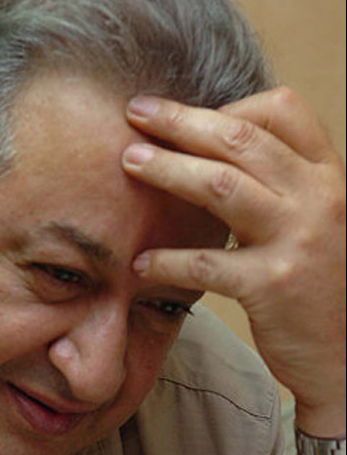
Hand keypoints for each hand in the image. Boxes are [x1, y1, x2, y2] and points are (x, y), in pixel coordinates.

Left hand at [123, 88, 345, 433]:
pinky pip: (206, 263)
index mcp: (326, 175)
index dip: (228, 104)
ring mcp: (298, 239)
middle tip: (136, 113)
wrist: (345, 350)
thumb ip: (278, 186)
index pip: (284, 110)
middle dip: (181, 122)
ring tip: (129, 162)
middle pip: (239, 139)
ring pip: (221, 186)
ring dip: (167, 170)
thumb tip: (210, 154)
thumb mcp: (313, 220)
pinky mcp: (273, 285)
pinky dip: (167, 260)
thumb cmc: (318, 283)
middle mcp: (317, 197)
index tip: (184, 115)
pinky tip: (141, 261)